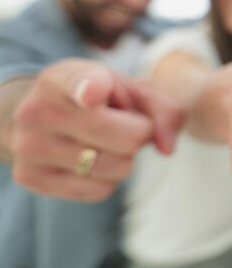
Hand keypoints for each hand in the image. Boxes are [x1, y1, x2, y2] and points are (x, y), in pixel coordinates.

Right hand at [10, 59, 183, 200]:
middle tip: (124, 123)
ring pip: (117, 168)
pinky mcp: (30, 177)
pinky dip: (109, 178)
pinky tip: (91, 158)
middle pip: (127, 139)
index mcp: (62, 77)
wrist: (47, 116)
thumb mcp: (135, 90)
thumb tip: (166, 149)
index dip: (91, 88)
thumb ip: (164, 109)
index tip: (93, 94)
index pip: (80, 84)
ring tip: (104, 139)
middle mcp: (37, 110)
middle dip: (140, 134)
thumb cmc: (102, 100)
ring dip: (125, 158)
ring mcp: (28, 146)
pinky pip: (100, 190)